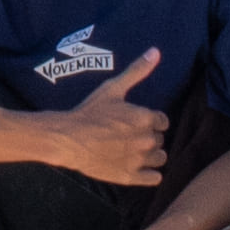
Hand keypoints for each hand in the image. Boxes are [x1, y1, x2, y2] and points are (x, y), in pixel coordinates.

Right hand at [38, 55, 169, 185]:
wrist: (67, 138)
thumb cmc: (89, 112)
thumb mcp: (113, 88)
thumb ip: (137, 71)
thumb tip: (156, 51)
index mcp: (146, 118)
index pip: (162, 122)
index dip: (150, 121)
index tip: (135, 122)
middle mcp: (147, 140)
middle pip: (160, 140)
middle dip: (148, 137)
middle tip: (128, 136)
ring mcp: (140, 160)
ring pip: (160, 158)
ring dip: (151, 155)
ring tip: (133, 151)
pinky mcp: (131, 177)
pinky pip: (154, 178)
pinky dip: (150, 174)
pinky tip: (137, 167)